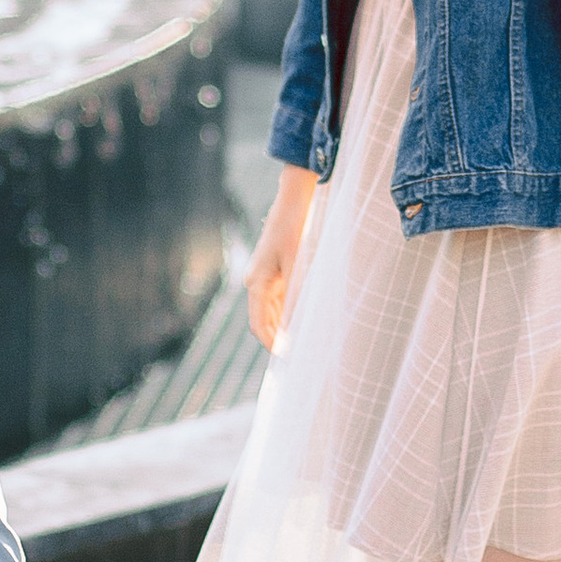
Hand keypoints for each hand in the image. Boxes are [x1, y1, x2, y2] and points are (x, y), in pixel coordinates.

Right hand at [246, 168, 316, 346]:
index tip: (288, 358)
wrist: (293, 202)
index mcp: (256, 284)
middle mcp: (256, 283)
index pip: (259, 325)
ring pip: (272, 312)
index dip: (272, 344)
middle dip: (279, 338)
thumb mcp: (298, 265)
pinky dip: (290, 312)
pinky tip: (304, 319)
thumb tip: (299, 326)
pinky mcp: (275, 271)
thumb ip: (297, 296)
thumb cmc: (294, 231)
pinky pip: (280, 299)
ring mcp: (265, 277)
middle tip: (300, 355)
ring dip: (285, 327)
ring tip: (303, 341)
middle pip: (264, 321)